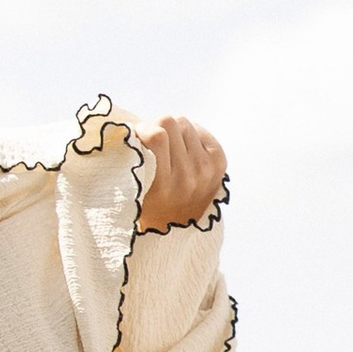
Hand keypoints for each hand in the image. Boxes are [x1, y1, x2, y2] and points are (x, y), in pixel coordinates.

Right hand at [135, 114, 227, 231]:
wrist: (181, 228)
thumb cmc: (150, 207)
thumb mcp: (135, 192)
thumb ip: (133, 163)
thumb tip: (137, 127)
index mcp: (163, 185)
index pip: (157, 136)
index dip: (143, 129)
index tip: (137, 136)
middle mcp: (188, 176)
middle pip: (170, 123)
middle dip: (157, 127)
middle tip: (151, 142)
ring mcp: (206, 169)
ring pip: (184, 123)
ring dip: (173, 132)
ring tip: (167, 148)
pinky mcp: (219, 162)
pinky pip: (199, 129)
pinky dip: (188, 134)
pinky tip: (182, 149)